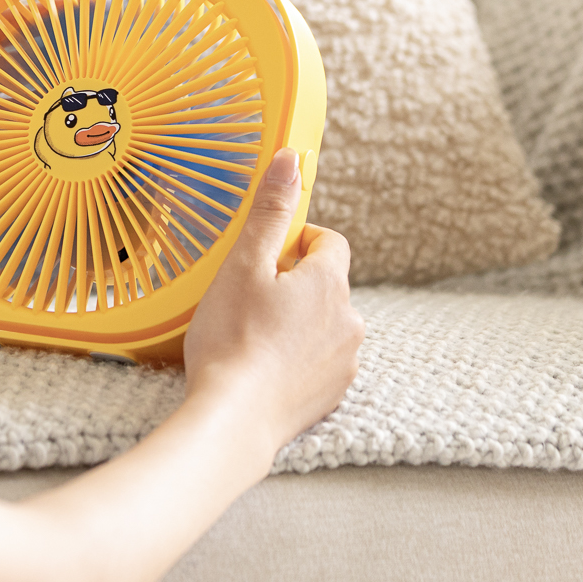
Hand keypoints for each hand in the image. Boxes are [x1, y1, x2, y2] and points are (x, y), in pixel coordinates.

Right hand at [181, 147, 363, 459]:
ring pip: (323, 324)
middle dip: (293, 284)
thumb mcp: (244, 265)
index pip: (330, 242)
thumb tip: (290, 161)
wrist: (234, 420)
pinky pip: (319, 362)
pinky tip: (261, 368)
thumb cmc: (232, 341)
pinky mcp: (333, 395)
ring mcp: (345, 362)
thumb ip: (270, 212)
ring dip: (296, 322)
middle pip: (326, 285)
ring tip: (251, 336)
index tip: (266, 255)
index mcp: (330, 284)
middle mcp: (350, 320)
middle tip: (248, 298)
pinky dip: (296, 359)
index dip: (298, 241)